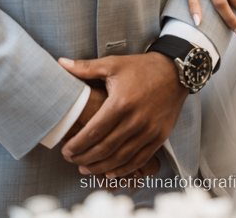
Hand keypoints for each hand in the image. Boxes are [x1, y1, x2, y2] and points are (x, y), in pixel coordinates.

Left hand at [58, 53, 187, 177]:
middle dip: (84, 158)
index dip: (77, 145)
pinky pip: (139, 160)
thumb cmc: (141, 67)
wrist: (174, 71)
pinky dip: (123, 169)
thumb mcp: (112, 64)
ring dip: (100, 167)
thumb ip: (85, 67)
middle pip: (104, 149)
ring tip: (85, 168)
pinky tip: (110, 172)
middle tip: (71, 160)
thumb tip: (61, 63)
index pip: (93, 132)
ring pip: (120, 158)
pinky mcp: (159, 137)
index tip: (65, 150)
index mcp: (120, 103)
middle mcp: (135, 120)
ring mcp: (148, 131)